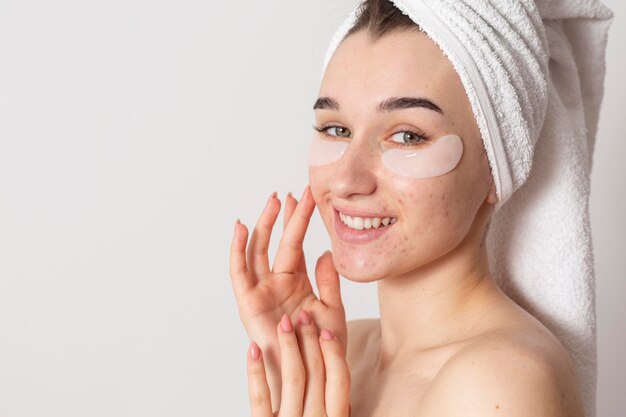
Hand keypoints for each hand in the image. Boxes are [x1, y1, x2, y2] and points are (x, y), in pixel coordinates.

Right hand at [230, 186, 347, 409]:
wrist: (310, 371)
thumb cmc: (321, 347)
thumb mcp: (333, 310)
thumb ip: (330, 281)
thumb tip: (326, 252)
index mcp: (296, 281)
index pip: (296, 243)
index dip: (299, 219)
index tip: (305, 195)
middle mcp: (276, 282)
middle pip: (276, 241)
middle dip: (282, 216)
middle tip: (289, 193)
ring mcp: (261, 290)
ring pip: (258, 250)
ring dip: (263, 225)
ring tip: (271, 201)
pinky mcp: (248, 301)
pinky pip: (239, 271)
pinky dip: (237, 249)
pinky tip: (241, 228)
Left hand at [246, 310, 350, 416]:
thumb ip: (332, 406)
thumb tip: (338, 380)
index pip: (339, 380)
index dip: (334, 352)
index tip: (325, 330)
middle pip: (316, 373)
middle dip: (310, 340)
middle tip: (303, 315)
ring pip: (293, 378)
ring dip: (288, 346)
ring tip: (282, 323)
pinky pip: (260, 396)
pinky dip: (255, 370)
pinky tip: (253, 348)